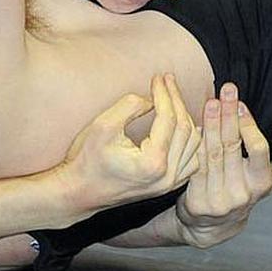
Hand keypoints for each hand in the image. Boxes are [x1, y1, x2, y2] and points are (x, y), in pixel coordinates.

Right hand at [60, 74, 200, 212]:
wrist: (78, 193)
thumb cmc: (86, 161)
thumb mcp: (102, 126)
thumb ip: (129, 106)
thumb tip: (151, 99)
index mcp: (153, 162)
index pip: (168, 118)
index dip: (164, 94)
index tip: (158, 77)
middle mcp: (166, 176)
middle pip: (185, 129)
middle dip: (176, 100)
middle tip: (167, 80)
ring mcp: (168, 184)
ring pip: (193, 145)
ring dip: (186, 117)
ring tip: (174, 98)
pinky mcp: (166, 187)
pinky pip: (190, 161)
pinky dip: (190, 140)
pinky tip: (183, 127)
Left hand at [174, 83, 271, 247]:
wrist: (212, 224)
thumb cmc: (245, 189)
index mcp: (264, 184)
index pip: (260, 151)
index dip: (251, 127)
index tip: (242, 104)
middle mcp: (244, 193)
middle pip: (233, 146)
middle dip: (229, 115)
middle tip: (226, 90)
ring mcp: (220, 199)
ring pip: (212, 152)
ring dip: (210, 124)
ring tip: (210, 102)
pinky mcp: (198, 202)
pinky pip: (195, 165)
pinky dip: (194, 143)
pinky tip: (192, 124)